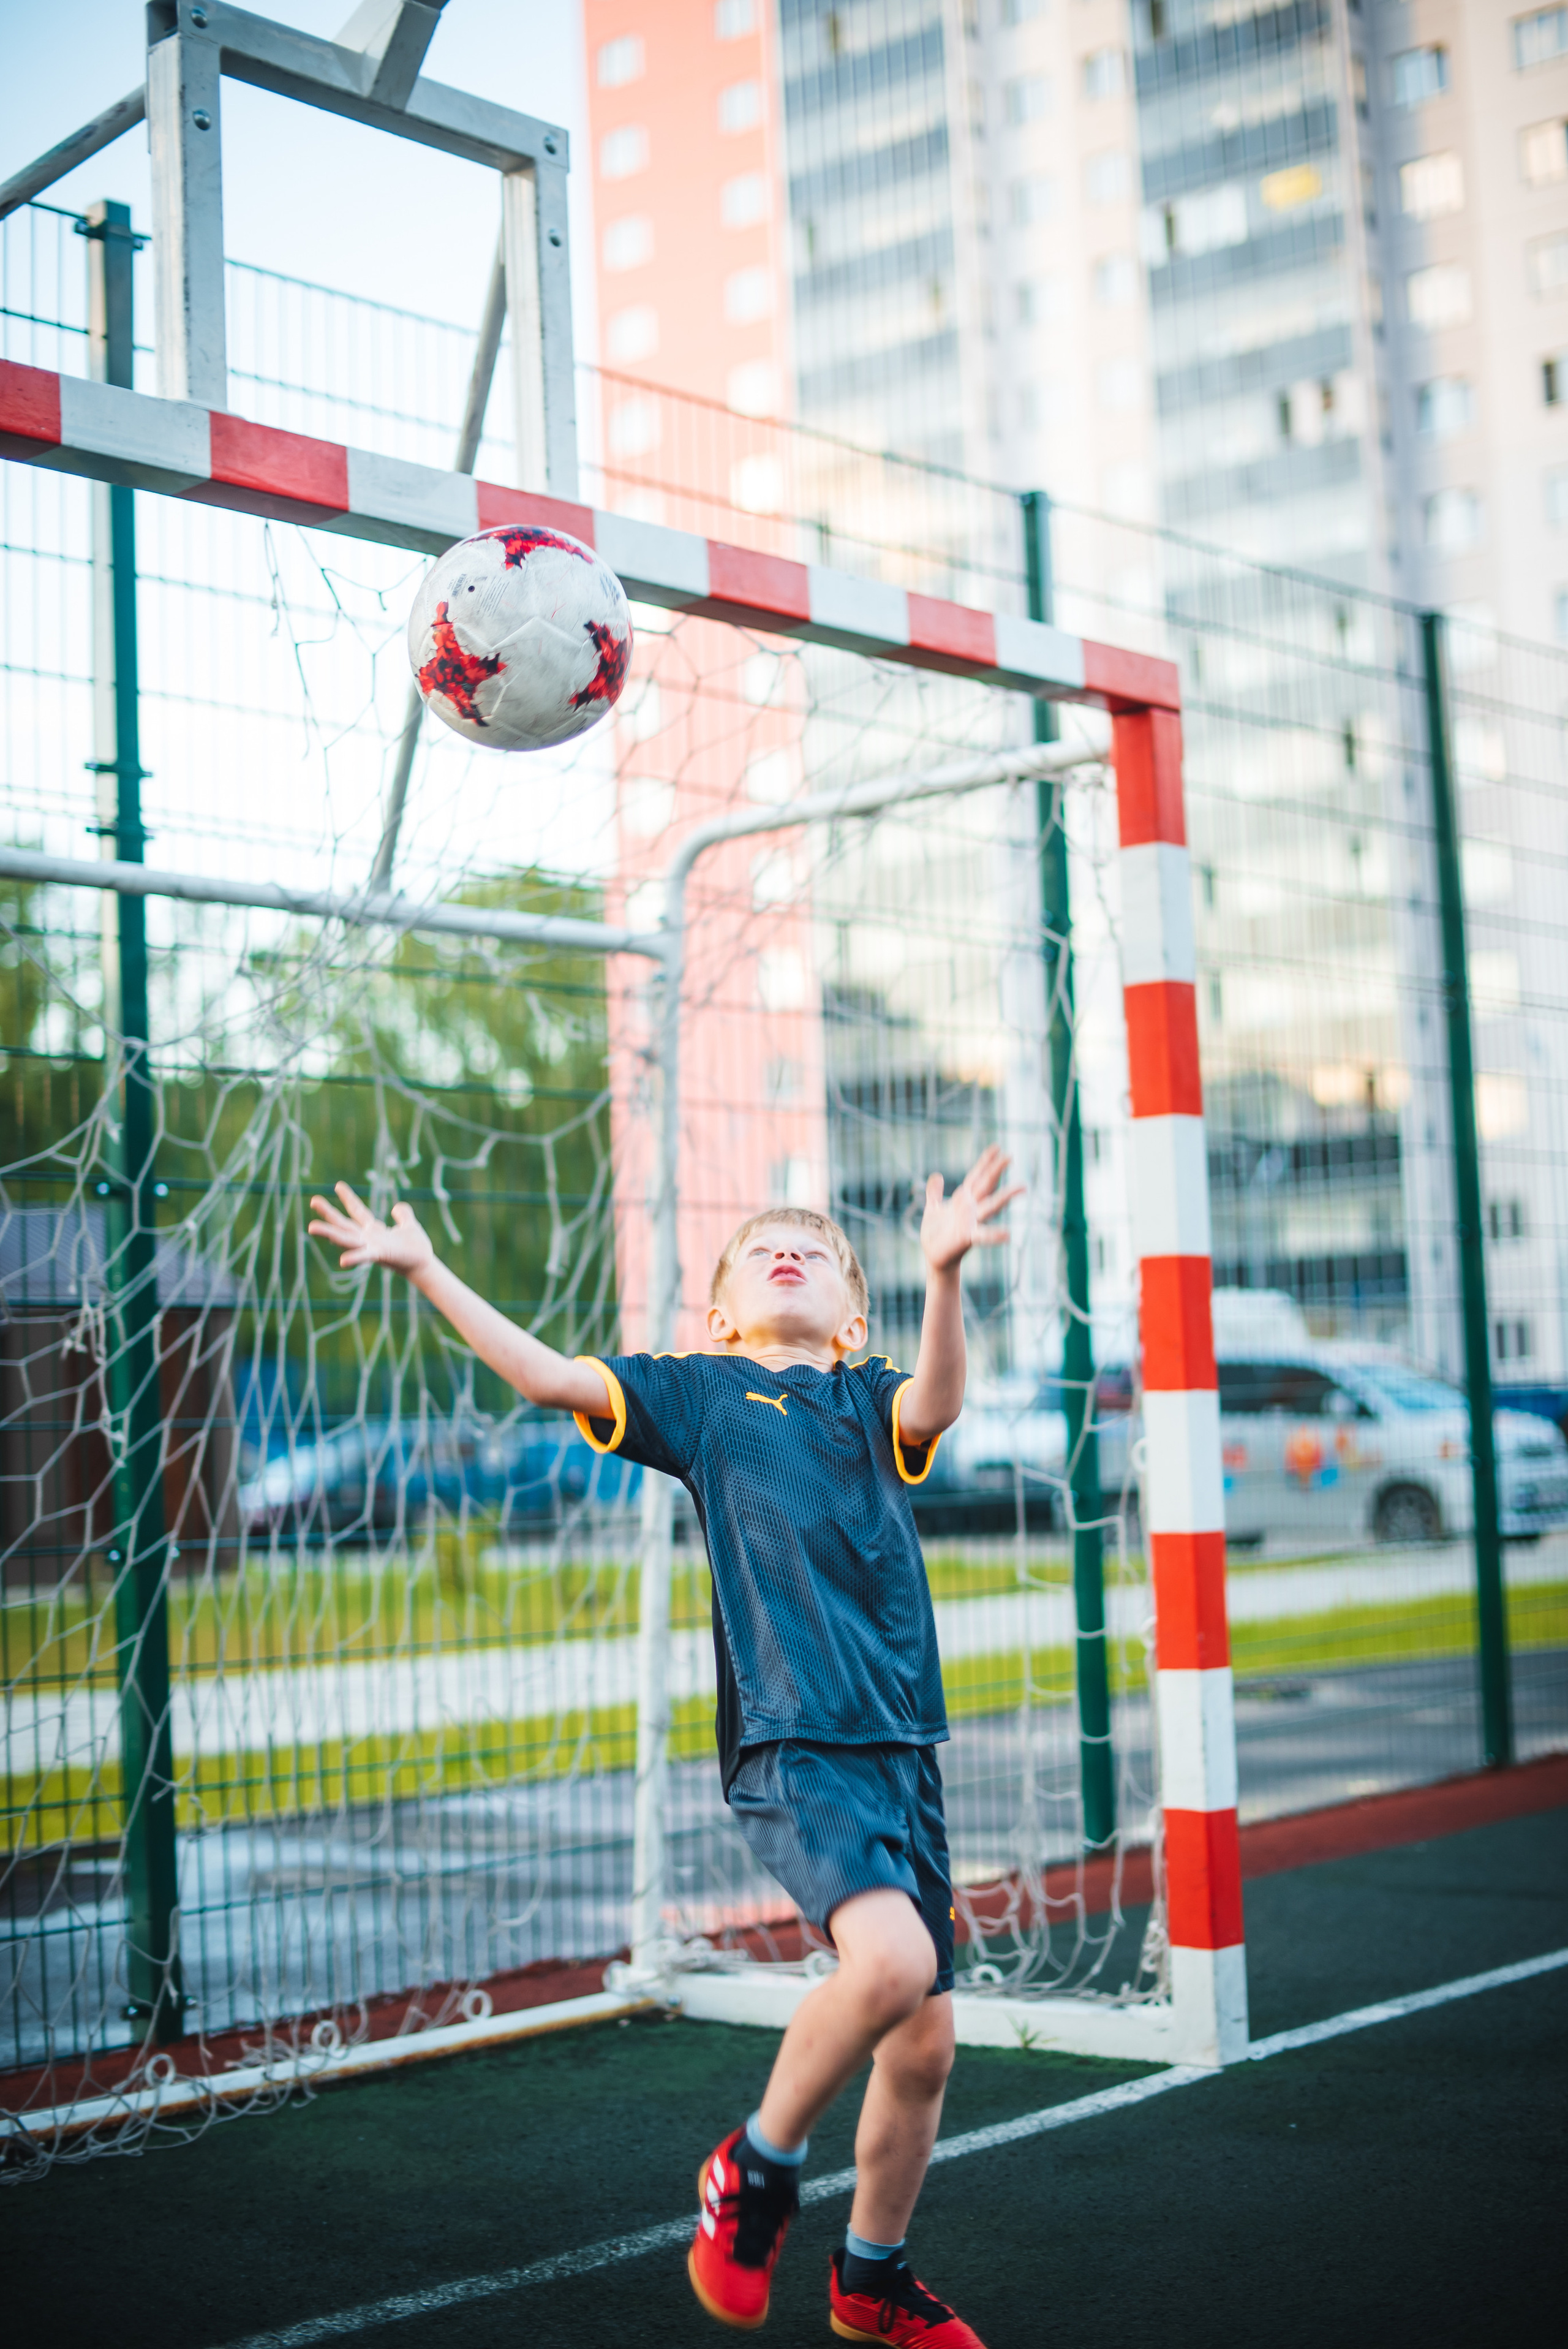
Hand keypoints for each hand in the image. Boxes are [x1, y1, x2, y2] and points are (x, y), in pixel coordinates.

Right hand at [307, 1181, 435, 1278]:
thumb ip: (403, 1215)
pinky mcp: (380, 1255)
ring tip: (311, 1227)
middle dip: (328, 1213)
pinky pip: (365, 1256)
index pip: (358, 1211)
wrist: (424, 1263)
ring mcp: (371, 1247)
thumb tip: (398, 1207)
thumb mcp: (409, 1225)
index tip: (338, 1185)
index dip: (348, 1198)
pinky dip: (354, 1258)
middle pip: (344, 1224)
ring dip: (329, 1233)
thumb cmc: (416, 1248)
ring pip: (346, 1239)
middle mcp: (368, 1238)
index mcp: (374, 1230)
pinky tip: (342, 1261)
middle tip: (313, 1200)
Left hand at [919, 1146, 1022, 1274]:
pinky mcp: (967, 1237)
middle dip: (996, 1170)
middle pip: (986, 1185)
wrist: (934, 1257)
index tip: (997, 1147)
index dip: (985, 1162)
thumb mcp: (933, 1208)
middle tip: (1010, 1156)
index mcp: (963, 1200)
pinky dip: (995, 1236)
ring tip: (1023, 1187)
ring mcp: (971, 1222)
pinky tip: (1008, 1234)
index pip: (976, 1176)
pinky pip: (983, 1235)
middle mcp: (971, 1208)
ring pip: (991, 1206)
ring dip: (1006, 1197)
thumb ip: (934, 1193)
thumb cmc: (936, 1234)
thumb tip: (936, 1176)